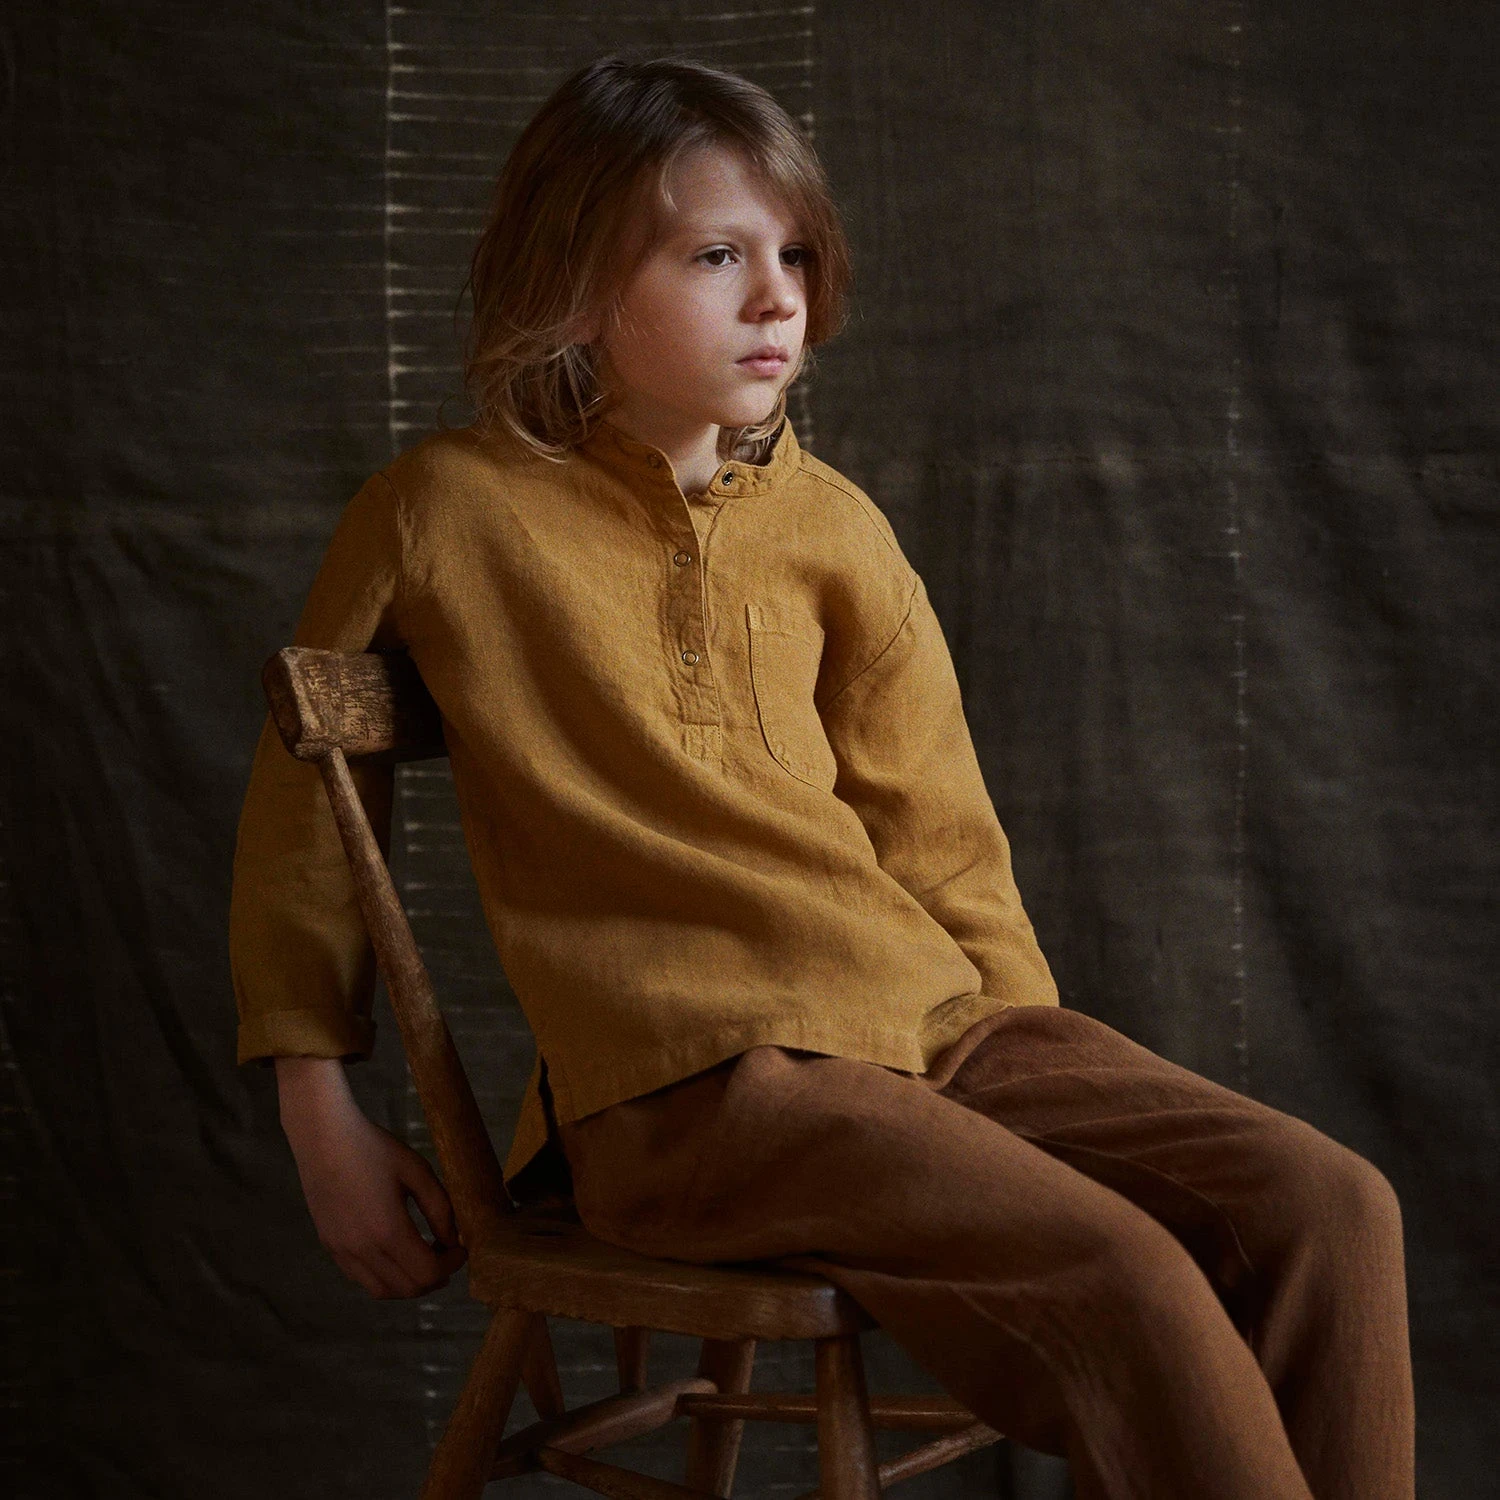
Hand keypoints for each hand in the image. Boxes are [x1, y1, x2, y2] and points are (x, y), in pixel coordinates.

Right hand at [276, 1057, 467, 1298]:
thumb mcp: (417, 1171)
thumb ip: (440, 1209)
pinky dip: (385, 1276)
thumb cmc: (375, 1148)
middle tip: (448, 1256)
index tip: (462, 1249)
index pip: (427, 1273)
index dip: (452, 1265)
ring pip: (382, 1290)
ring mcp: (342, 1251)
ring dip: (409, 1283)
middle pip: (408, 1288)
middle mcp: (362, 1250)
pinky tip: (396, 1253)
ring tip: (424, 1258)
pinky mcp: (330, 1245)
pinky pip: (361, 1277)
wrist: (324, 1137)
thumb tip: (452, 1239)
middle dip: (435, 1278)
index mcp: (388, 1230)